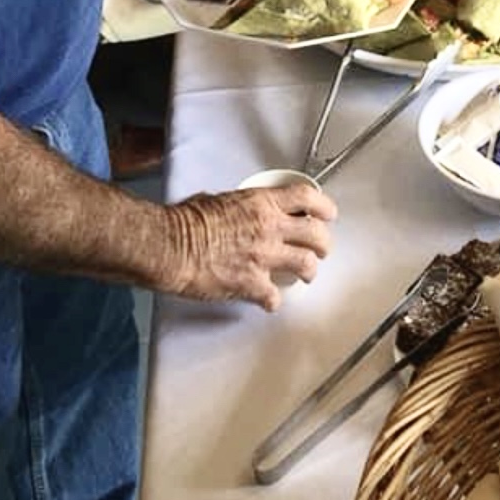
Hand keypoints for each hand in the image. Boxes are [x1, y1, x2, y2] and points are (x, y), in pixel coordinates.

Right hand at [165, 185, 337, 311]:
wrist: (172, 247)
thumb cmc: (185, 222)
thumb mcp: (216, 199)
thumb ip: (237, 205)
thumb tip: (235, 211)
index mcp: (261, 203)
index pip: (306, 198)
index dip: (323, 206)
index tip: (328, 213)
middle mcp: (270, 228)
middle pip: (315, 233)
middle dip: (323, 243)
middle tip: (322, 248)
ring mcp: (264, 257)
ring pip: (305, 264)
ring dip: (309, 271)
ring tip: (306, 275)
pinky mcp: (252, 284)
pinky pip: (275, 297)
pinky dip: (274, 301)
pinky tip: (270, 301)